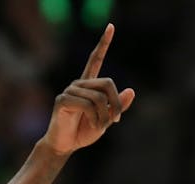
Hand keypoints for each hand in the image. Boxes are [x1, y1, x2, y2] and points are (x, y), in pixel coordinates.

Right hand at [42, 24, 135, 155]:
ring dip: (104, 116)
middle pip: (108, 83)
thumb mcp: (106, 120)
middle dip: (117, 103)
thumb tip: (131, 90)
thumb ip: (117, 106)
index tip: (111, 26)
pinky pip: (88, 105)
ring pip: (99, 97)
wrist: (66, 145)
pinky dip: (95, 118)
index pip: (96, 59)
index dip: (103, 43)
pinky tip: (92, 125)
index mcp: (89, 85)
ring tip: (100, 126)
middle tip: (117, 120)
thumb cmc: (84, 131)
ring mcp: (70, 91)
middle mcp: (79, 84)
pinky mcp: (63, 100)